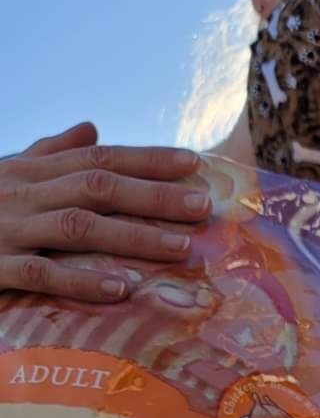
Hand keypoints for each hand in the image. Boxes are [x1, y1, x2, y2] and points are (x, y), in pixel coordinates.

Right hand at [0, 121, 211, 302]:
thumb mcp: (7, 172)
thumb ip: (50, 152)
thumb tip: (93, 129)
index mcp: (31, 169)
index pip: (99, 157)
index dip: (148, 160)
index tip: (195, 163)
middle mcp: (23, 191)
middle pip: (97, 185)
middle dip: (154, 195)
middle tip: (203, 205)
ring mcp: (8, 227)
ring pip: (78, 225)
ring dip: (133, 236)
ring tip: (180, 247)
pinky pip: (42, 272)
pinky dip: (82, 279)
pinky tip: (120, 288)